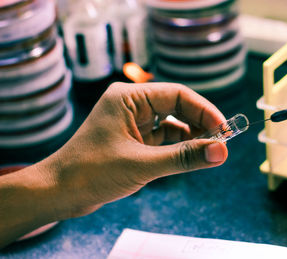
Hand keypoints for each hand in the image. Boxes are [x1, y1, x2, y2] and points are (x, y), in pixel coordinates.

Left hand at [0, 82, 227, 246]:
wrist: (59, 193)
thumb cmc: (91, 173)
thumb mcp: (143, 164)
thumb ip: (183, 158)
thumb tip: (221, 152)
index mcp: (128, 97)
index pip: (177, 95)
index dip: (204, 111)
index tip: (225, 129)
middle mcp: (131, 104)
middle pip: (177, 107)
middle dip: (200, 124)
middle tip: (222, 142)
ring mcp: (133, 122)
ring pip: (172, 123)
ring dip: (191, 136)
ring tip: (210, 151)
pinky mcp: (134, 139)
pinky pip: (163, 138)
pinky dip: (178, 146)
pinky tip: (190, 156)